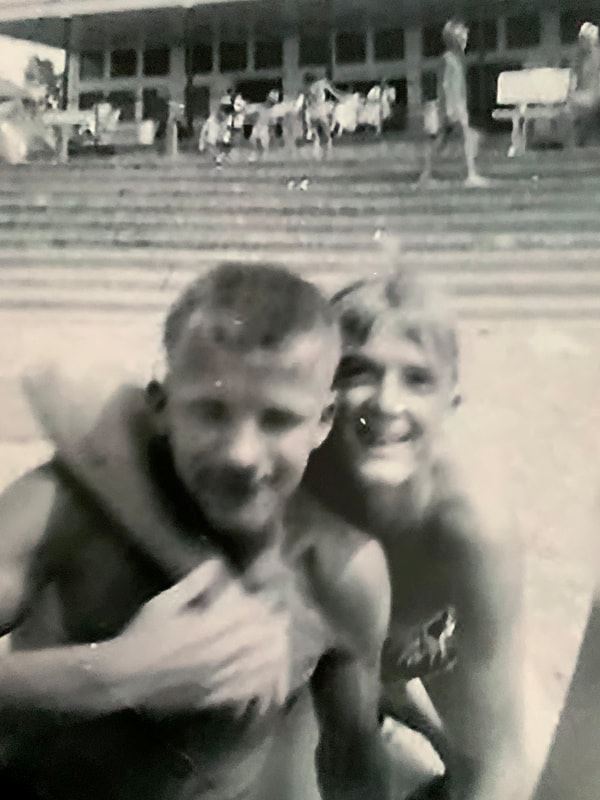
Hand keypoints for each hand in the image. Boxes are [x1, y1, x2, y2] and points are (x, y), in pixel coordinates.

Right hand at [104, 560, 289, 715]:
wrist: (124, 676)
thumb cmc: (142, 635)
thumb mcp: (164, 602)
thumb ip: (193, 584)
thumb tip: (215, 563)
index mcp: (208, 628)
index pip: (247, 615)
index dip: (264, 607)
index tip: (273, 599)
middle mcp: (218, 653)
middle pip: (257, 640)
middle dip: (274, 628)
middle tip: (284, 619)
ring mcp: (217, 677)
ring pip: (256, 666)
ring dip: (273, 654)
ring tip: (283, 644)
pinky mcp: (212, 696)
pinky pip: (244, 690)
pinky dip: (260, 683)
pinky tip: (269, 677)